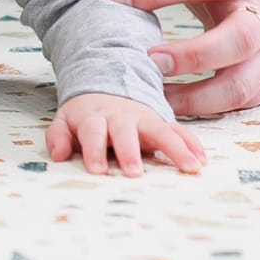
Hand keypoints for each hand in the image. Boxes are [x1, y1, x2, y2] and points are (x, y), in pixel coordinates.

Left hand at [46, 90, 205, 175]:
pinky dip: (191, 145)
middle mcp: (121, 117)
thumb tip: (58, 155)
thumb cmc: (87, 115)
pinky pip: (179, 131)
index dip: (93, 150)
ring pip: (160, 130)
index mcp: (95, 117)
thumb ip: (58, 136)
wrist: (108, 86)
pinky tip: (201, 161)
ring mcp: (144, 118)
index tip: (97, 171)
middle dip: (130, 152)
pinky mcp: (162, 121)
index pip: (92, 132)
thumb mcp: (65, 121)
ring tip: (189, 168)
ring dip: (175, 149)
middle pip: (126, 132)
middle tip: (134, 173)